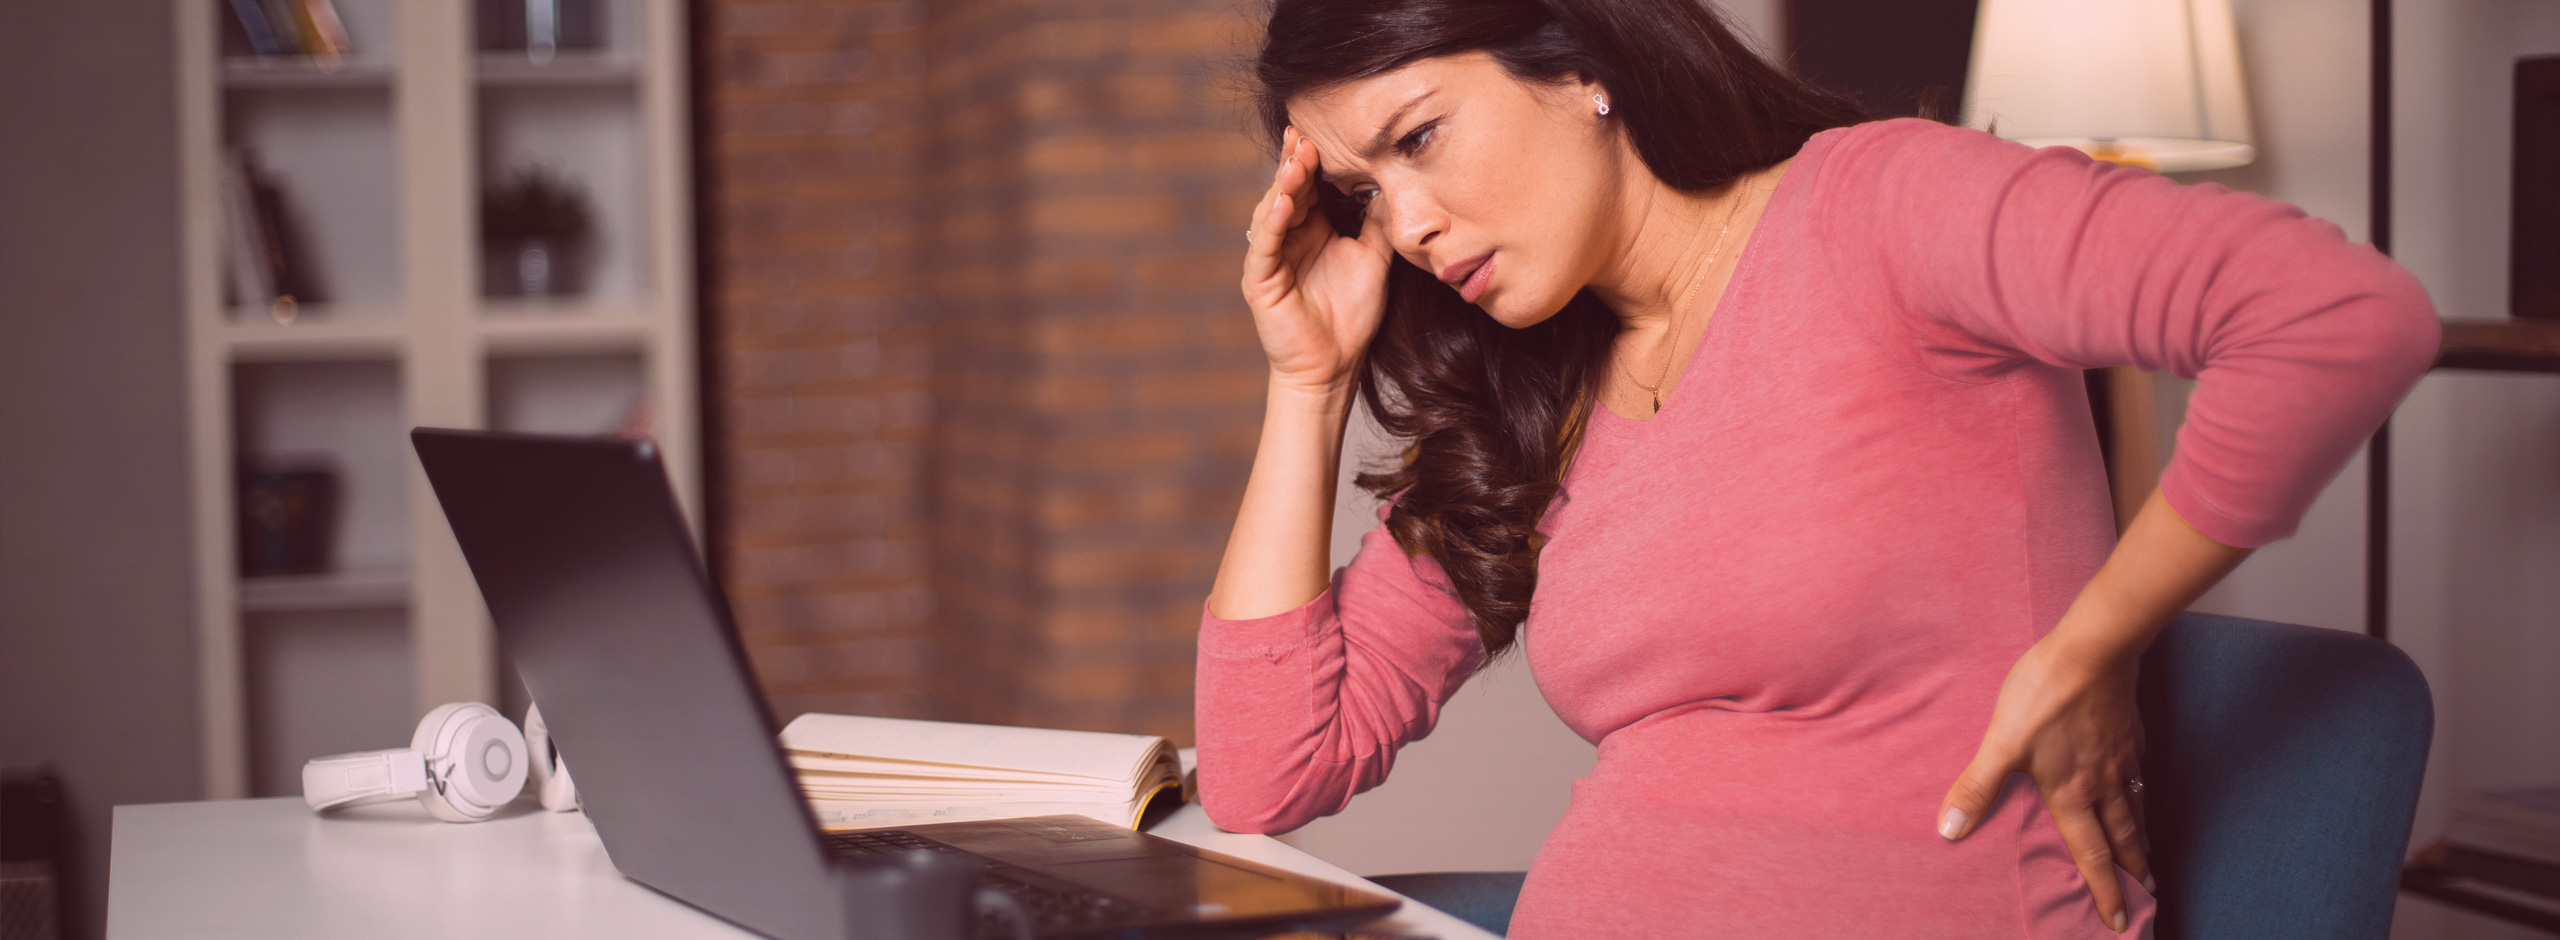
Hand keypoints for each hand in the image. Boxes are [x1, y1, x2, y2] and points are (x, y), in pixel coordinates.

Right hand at [1242, 126, 1393, 396]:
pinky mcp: (1260, 280)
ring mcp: (1271, 257)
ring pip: (1272, 212)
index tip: (1321, 132)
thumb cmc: (1352, 315)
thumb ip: (1379, 223)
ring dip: (1283, 186)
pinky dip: (1273, 222)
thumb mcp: (1374, 258)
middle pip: (1288, 191)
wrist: (1336, 364)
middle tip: (1304, 135)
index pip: (1310, 186)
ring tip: (1297, 161)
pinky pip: (1265, 246)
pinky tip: (1284, 203)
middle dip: (1295, 163)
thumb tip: (1394, 184)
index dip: (1314, 161)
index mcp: (1313, 229)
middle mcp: (1288, 237)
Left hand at [1937, 634, 2150, 933]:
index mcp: (2072, 794)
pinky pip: (2138, 775)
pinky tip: (2136, 789)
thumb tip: (1949, 830)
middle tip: (2145, 895)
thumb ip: (1978, 787)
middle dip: (2131, 871)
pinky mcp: (2129, 733)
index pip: (2090, 853)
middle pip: (2123, 838)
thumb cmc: (2043, 695)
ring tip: (2146, 859)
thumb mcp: (2001, 743)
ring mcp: (2122, 758)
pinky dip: (2140, 795)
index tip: (2117, 919)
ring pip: (2134, 808)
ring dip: (2140, 838)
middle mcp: (2104, 784)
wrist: (2093, 650)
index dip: (2102, 889)